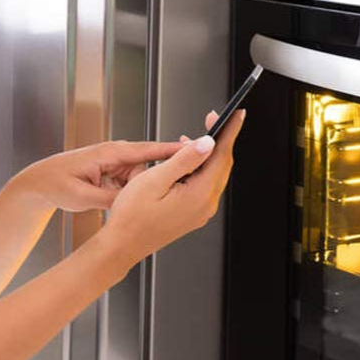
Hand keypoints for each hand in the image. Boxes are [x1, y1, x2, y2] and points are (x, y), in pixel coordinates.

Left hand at [2, 140, 185, 212]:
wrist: (39, 183)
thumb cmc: (56, 183)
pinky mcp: (113, 173)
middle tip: (157, 199)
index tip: (194, 152)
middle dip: (156, 181)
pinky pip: (131, 183)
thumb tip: (131, 202)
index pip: (149, 150)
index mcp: (110, 153)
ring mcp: (115, 163)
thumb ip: (110, 198)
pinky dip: (130, 193)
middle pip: (149, 167)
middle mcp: (115, 155)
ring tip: (125, 203)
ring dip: (138, 191)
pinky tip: (120, 204)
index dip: (173, 151)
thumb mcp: (83, 197)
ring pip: (140, 178)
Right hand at [101, 109, 245, 264]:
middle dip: (219, 140)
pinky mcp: (192, 216)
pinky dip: (199, 171)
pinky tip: (184, 164)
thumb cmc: (132, 216)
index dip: (229, 131)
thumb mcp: (156, 179)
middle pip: (221, 165)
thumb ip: (185, 159)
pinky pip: (204, 188)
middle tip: (210, 120)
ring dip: (206, 156)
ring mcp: (200, 213)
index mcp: (198, 196)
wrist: (122, 245)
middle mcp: (204, 206)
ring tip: (188, 142)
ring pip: (213, 176)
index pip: (222, 156)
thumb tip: (208, 143)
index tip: (237, 114)